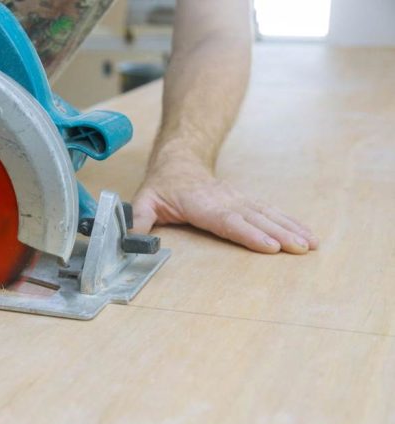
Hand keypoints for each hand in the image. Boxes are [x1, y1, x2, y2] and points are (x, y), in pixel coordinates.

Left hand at [132, 155, 318, 253]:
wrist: (180, 160)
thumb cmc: (162, 185)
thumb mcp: (143, 201)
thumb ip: (137, 221)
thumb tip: (129, 242)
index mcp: (200, 204)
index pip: (226, 220)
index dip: (248, 232)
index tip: (269, 244)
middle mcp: (224, 201)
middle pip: (254, 218)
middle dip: (279, 233)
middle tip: (299, 248)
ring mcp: (239, 200)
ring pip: (268, 214)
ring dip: (291, 229)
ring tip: (310, 244)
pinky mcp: (247, 201)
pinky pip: (272, 212)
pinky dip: (291, 222)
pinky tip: (306, 233)